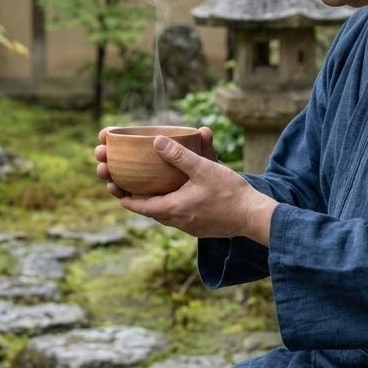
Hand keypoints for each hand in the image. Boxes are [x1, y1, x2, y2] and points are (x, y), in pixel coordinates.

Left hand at [95, 128, 275, 244]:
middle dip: (135, 197)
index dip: (124, 197)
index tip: (113, 187)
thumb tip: (157, 141)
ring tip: (146, 189)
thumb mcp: (203, 169)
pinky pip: (178, 216)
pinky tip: (174, 195)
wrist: (254, 217)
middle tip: (124, 185)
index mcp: (173, 208)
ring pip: (164, 214)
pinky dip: (170, 205)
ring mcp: (189, 226)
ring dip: (153, 202)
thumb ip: (180, 155)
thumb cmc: (230, 193)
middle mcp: (178, 221)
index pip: (140, 206)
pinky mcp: (200, 227)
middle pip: (149, 210)